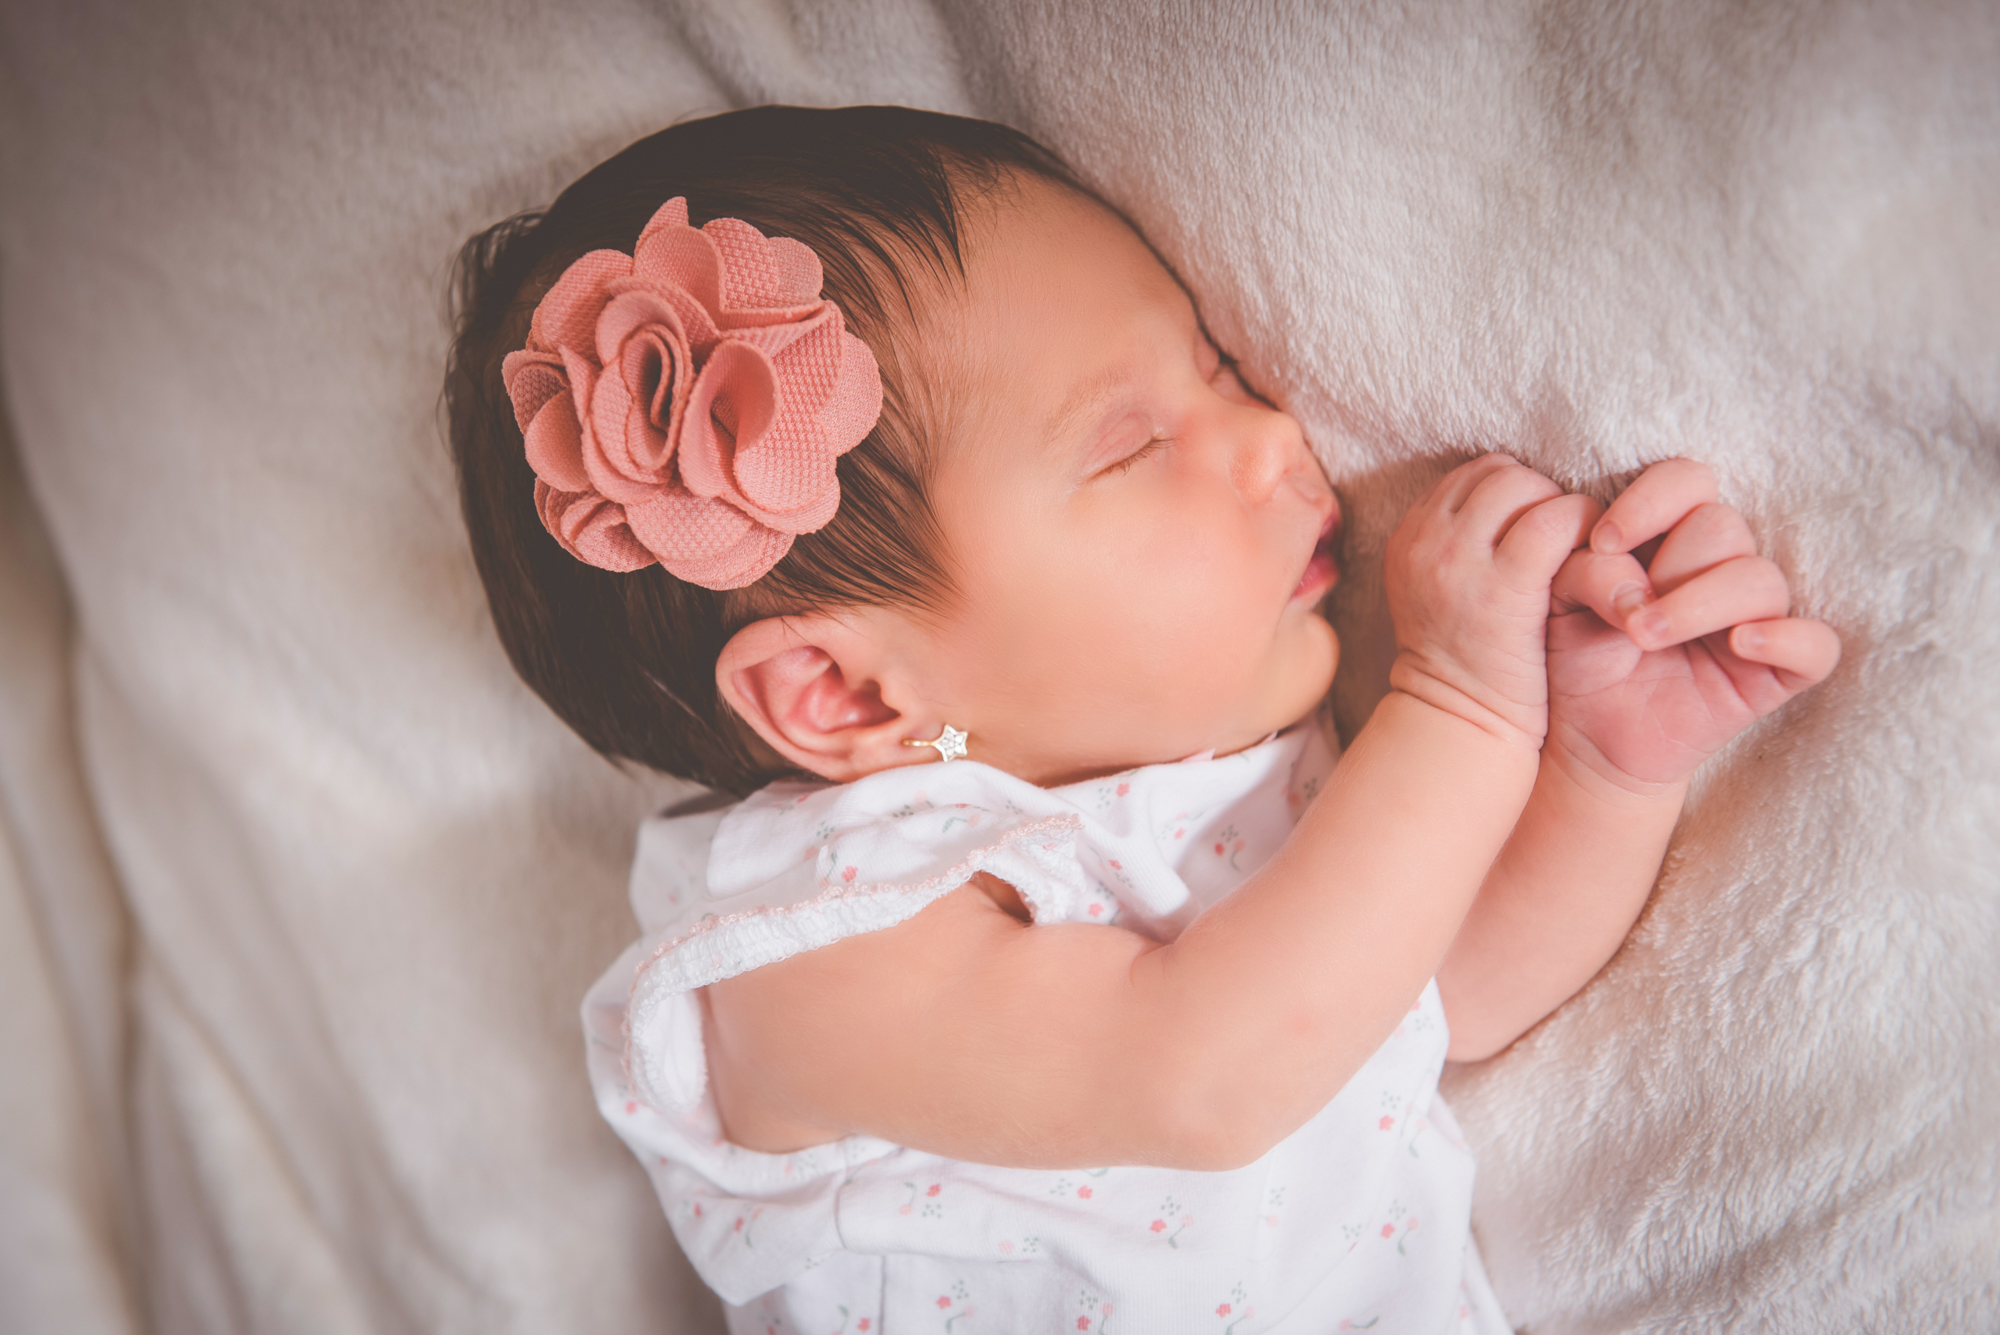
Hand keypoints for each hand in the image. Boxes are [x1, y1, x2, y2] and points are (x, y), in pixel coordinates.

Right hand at [1385, 454, 1598, 745]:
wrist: (1460, 728)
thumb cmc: (1465, 670)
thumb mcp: (1438, 599)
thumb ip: (1460, 551)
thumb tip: (1514, 513)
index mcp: (1407, 540)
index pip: (1470, 479)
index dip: (1514, 495)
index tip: (1540, 528)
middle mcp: (1424, 541)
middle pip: (1497, 474)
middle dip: (1541, 496)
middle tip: (1568, 538)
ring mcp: (1459, 559)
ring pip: (1526, 486)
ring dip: (1564, 508)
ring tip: (1584, 546)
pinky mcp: (1505, 585)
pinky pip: (1556, 521)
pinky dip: (1585, 526)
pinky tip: (1599, 556)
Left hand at [1545, 458, 1840, 791]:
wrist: (1585, 737)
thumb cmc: (1577, 656)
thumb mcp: (1559, 599)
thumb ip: (1583, 565)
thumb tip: (1625, 565)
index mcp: (1671, 538)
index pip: (1689, 481)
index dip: (1652, 500)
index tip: (1603, 541)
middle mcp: (1720, 570)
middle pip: (1724, 526)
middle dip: (1669, 566)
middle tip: (1628, 616)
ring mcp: (1755, 619)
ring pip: (1762, 579)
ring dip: (1699, 604)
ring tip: (1645, 637)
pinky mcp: (1777, 674)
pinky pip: (1817, 646)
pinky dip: (1788, 639)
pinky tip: (1741, 644)